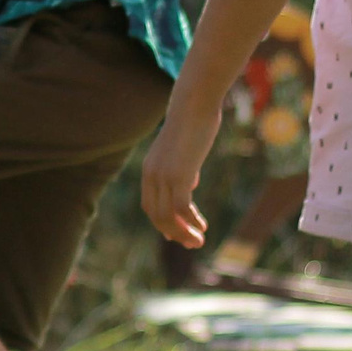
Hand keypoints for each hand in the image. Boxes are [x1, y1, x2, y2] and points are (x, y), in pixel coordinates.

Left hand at [139, 111, 219, 248]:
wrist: (192, 106)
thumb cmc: (191, 125)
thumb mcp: (182, 152)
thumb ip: (183, 168)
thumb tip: (190, 183)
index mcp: (149, 171)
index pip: (150, 206)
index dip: (162, 223)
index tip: (175, 234)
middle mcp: (152, 176)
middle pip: (157, 215)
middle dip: (174, 233)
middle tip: (191, 244)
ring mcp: (163, 176)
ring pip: (168, 216)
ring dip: (183, 233)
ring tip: (198, 242)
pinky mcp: (179, 175)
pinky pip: (182, 208)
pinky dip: (191, 221)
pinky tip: (202, 227)